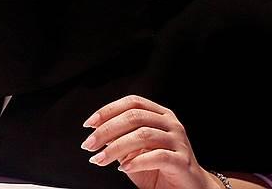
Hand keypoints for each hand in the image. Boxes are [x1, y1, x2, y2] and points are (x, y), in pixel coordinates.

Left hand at [81, 95, 220, 188]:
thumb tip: (97, 131)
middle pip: (134, 117)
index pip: (132, 102)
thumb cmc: (158, 168)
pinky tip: (123, 168)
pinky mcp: (182, 160)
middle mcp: (171, 123)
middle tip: (88, 145)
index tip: (89, 125)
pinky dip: (136, 161)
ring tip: (100, 159)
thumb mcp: (134, 150)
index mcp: (160, 114)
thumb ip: (120, 138)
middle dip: (106, 130)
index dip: (108, 110)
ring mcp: (178, 141)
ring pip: (143, 135)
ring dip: (116, 148)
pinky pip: (157, 156)